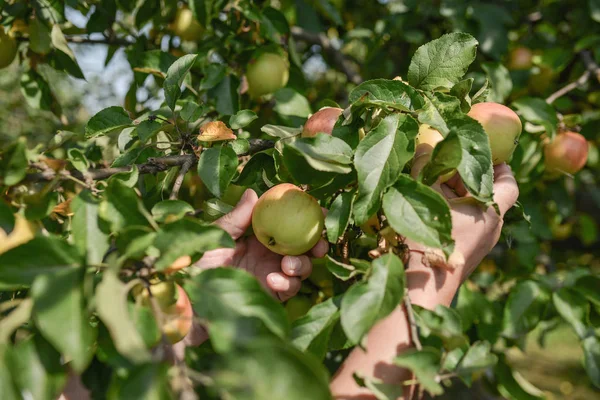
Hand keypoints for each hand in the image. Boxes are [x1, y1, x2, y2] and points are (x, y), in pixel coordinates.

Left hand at [195, 188, 328, 299]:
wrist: (185, 300)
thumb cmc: (195, 263)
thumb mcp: (215, 237)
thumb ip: (236, 219)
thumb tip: (253, 193)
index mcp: (257, 237)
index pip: (287, 223)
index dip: (306, 217)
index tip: (320, 210)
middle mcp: (268, 255)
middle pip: (302, 247)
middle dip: (316, 244)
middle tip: (319, 244)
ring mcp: (270, 275)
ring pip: (301, 269)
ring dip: (302, 265)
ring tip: (288, 265)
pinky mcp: (269, 296)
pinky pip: (289, 289)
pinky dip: (287, 283)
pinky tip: (272, 280)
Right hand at [406, 150, 518, 306]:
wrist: (421, 288)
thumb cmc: (429, 239)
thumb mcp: (425, 195)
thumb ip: (425, 166)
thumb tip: (425, 144)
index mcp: (491, 211)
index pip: (508, 181)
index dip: (497, 164)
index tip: (478, 152)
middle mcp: (491, 227)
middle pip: (486, 192)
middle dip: (465, 175)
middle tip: (443, 162)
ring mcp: (478, 244)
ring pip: (471, 208)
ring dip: (452, 194)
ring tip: (428, 183)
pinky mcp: (464, 253)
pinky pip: (462, 224)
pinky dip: (448, 211)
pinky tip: (424, 207)